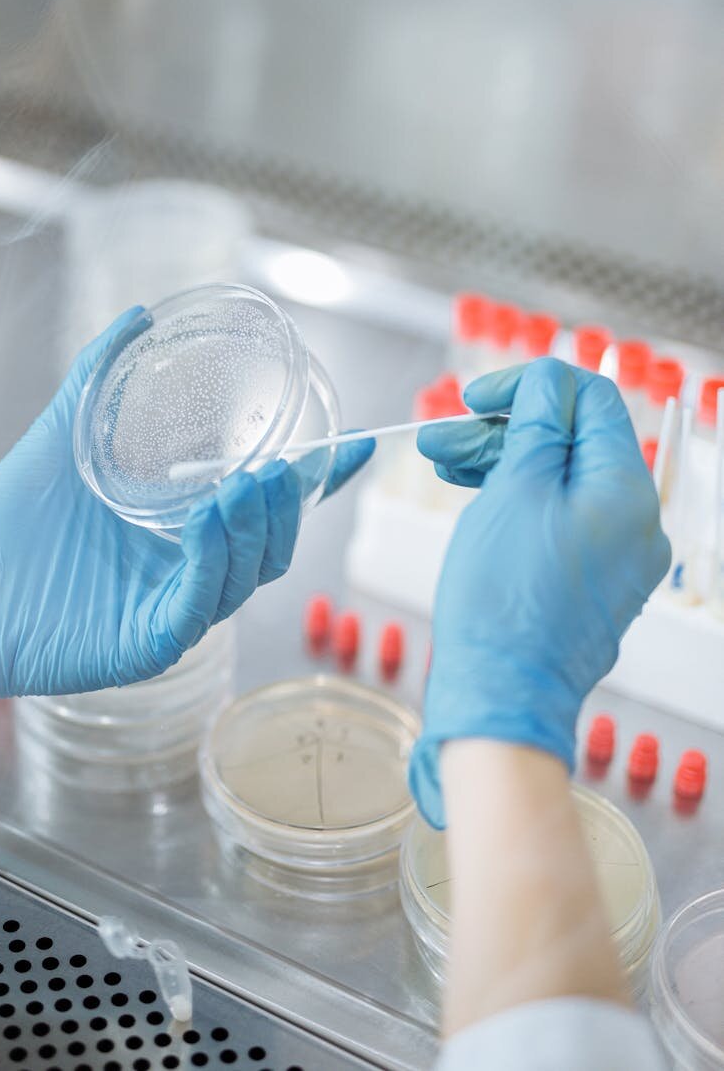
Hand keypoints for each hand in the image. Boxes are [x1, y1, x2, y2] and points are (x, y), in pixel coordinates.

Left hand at [0, 308, 372, 733]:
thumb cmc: (10, 527)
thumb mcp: (62, 438)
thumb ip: (97, 376)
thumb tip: (137, 315)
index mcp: (185, 533)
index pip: (265, 508)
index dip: (315, 479)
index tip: (353, 441)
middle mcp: (189, 572)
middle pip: (270, 544)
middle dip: (292, 505)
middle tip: (292, 461)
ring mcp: (172, 611)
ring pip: (244, 574)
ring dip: (259, 527)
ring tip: (258, 480)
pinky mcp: (148, 644)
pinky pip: (197, 604)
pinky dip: (213, 560)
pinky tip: (211, 516)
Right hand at [410, 357, 669, 827]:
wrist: (501, 694)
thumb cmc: (504, 600)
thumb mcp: (515, 489)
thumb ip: (536, 425)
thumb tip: (548, 383)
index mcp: (627, 492)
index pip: (593, 401)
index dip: (531, 387)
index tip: (479, 396)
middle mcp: (635, 523)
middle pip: (572, 442)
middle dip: (504, 429)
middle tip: (444, 434)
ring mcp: (615, 556)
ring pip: (558, 481)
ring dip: (501, 462)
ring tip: (441, 462)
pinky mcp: (590, 581)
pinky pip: (558, 520)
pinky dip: (515, 500)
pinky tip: (469, 493)